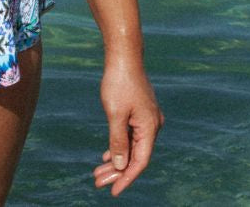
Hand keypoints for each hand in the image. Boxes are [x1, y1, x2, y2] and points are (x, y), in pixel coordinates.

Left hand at [91, 60, 161, 195]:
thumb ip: (118, 141)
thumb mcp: (115, 114)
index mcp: (149, 127)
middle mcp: (152, 125)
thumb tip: (121, 165)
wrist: (124, 56)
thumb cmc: (119, 82)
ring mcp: (147, 118)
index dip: (126, 178)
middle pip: (136, 156)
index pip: (140, 161)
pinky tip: (107, 155)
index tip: (113, 192)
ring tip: (97, 173)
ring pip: (132, 146)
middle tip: (97, 182)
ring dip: (116, 160)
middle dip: (117, 172)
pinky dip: (119, 147)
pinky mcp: (140, 112)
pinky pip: (131, 136)